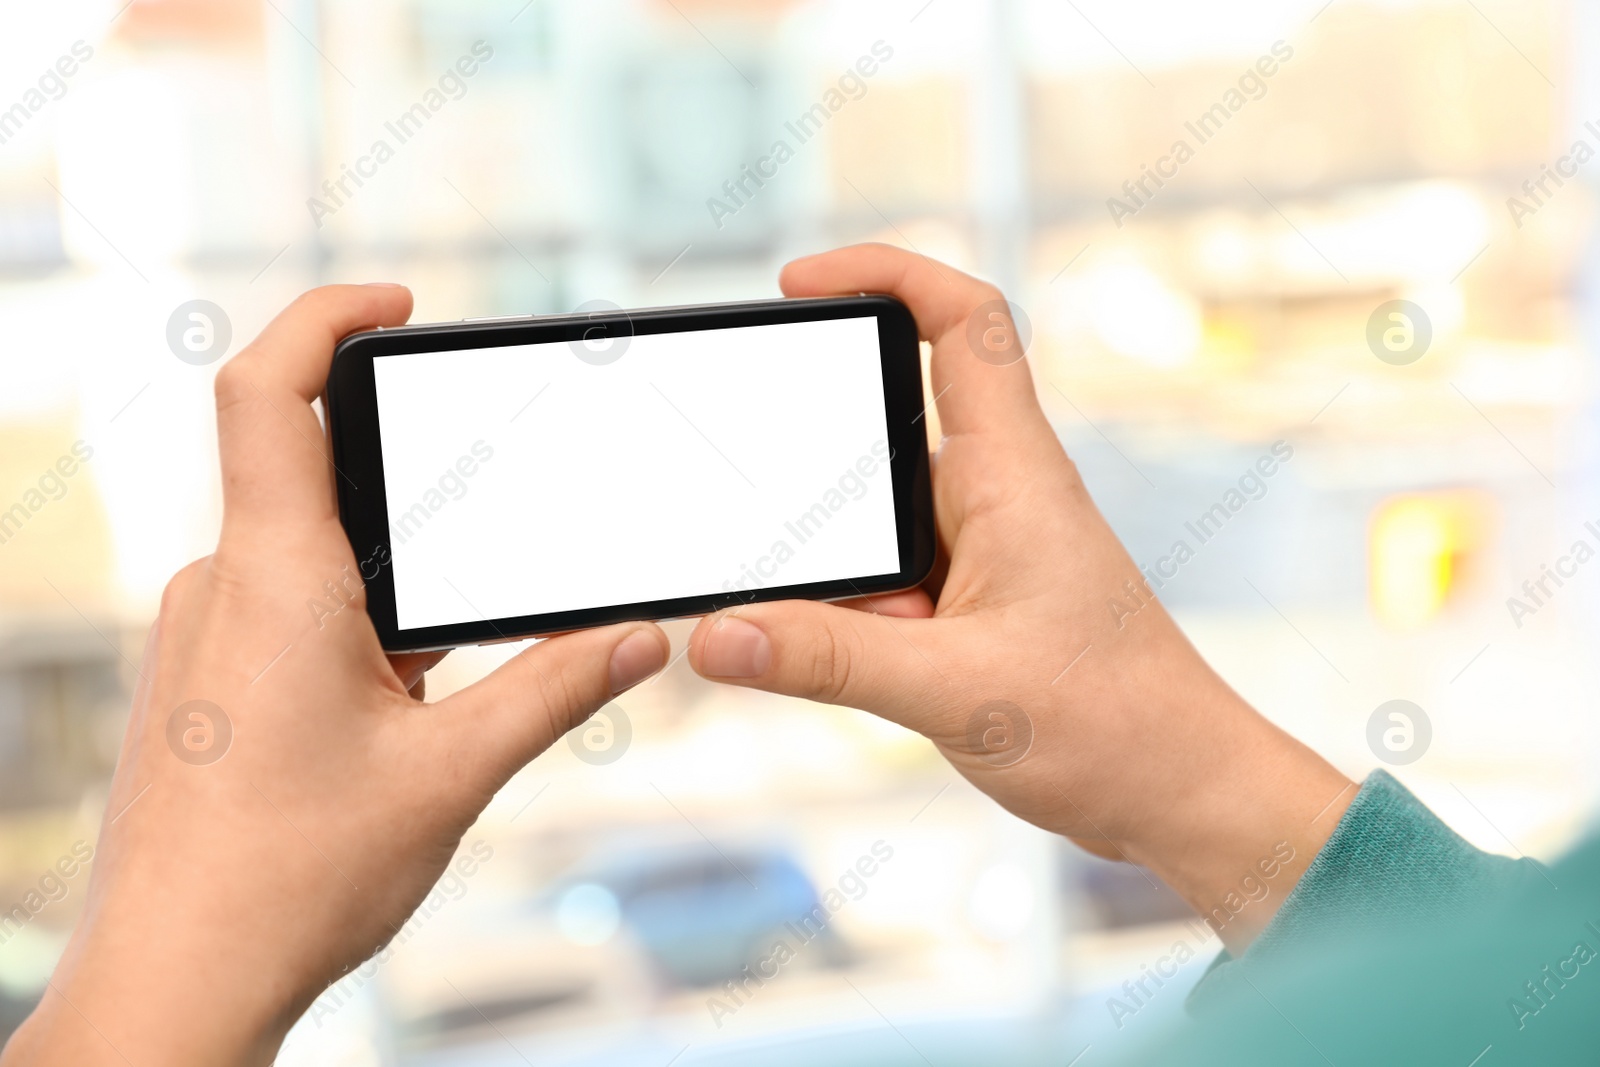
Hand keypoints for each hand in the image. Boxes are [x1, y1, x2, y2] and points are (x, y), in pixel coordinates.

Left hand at [3, 285, 667, 1065]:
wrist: (174, 985)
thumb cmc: (287, 882)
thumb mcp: (451, 776)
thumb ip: (555, 689)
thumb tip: (640, 636)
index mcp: (275, 580)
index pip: (265, 392)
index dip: (325, 318)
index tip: (398, 303)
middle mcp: (221, 588)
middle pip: (308, 468)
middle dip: (404, 491)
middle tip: (481, 538)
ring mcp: (202, 635)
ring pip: (307, 553)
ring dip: (386, 583)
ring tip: (437, 675)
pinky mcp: (202, 680)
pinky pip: (284, 607)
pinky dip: (355, 626)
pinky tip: (399, 707)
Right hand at [687, 245, 1353, 950]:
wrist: (1182, 793)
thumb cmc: (1114, 727)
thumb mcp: (953, 690)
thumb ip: (827, 660)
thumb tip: (716, 633)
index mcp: (1012, 476)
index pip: (963, 323)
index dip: (884, 272)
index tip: (799, 282)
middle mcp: (997, 494)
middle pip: (882, 428)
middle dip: (817, 482)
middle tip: (770, 536)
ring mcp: (984, 547)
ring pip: (874, 518)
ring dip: (839, 572)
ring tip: (836, 635)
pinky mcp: (973, 599)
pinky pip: (887, 575)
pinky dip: (852, 610)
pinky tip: (843, 663)